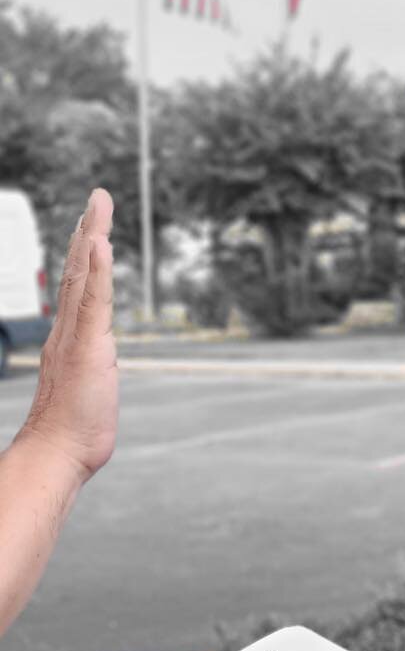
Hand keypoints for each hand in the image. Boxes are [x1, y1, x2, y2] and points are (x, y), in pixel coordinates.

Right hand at [17, 188, 116, 481]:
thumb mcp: (87, 390)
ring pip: (83, 278)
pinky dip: (95, 270)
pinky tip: (100, 244)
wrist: (58, 451)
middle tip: (97, 199)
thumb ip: (89, 373)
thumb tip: (93, 371)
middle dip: (88, 232)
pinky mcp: (86, 345)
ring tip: (98, 207)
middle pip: (77, 271)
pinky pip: (93, 300)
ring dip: (92, 238)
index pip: (78, 288)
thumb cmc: (74, 429)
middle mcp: (68, 330)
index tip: (91, 227)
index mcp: (70, 338)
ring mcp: (76, 335)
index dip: (84, 256)